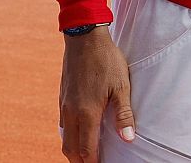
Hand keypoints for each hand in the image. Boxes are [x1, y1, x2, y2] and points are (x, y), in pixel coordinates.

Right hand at [60, 27, 133, 161]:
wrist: (84, 39)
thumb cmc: (106, 61)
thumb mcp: (121, 86)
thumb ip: (123, 114)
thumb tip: (128, 139)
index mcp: (87, 113)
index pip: (86, 150)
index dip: (93, 162)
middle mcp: (72, 112)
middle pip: (71, 149)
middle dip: (81, 161)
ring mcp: (64, 105)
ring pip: (66, 137)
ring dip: (75, 149)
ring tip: (88, 154)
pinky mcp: (62, 97)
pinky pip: (63, 124)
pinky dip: (70, 135)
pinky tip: (81, 132)